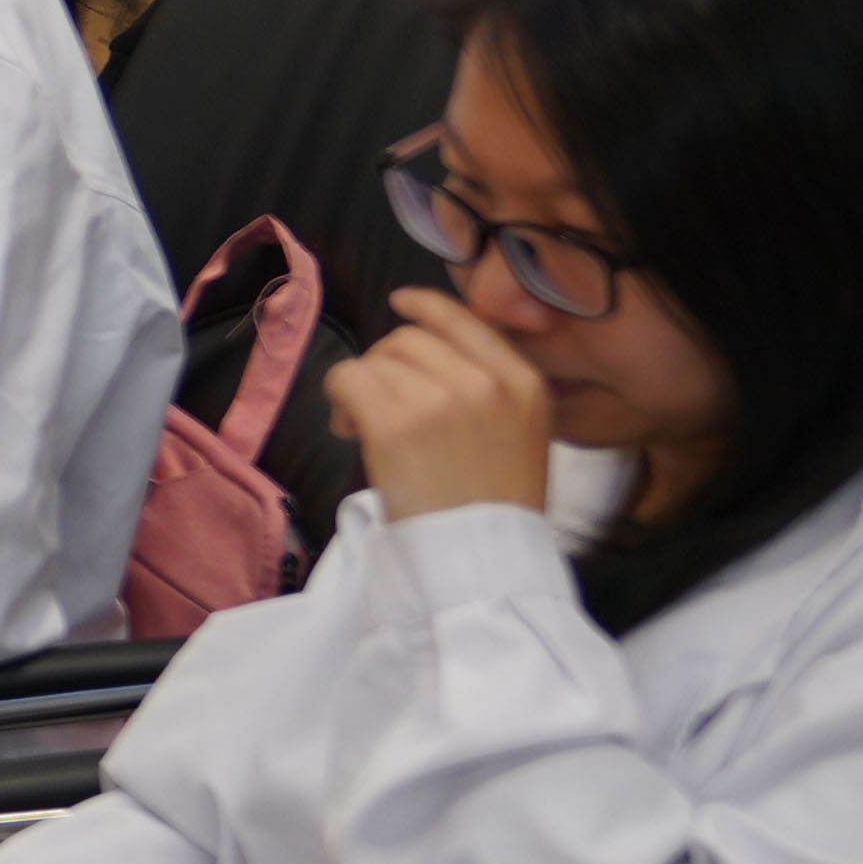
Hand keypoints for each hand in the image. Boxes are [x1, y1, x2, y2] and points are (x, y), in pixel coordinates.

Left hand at [330, 288, 561, 519]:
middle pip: (410, 339)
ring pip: (376, 359)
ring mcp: (441, 400)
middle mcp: (486, 383)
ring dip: (360, 387)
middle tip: (375, 407)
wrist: (483, 561)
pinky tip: (348, 429)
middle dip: (385, 365)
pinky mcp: (395, 423)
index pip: (466, 320)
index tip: (401, 302)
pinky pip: (348, 378)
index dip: (427, 307)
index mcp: (524, 383)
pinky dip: (338, 397)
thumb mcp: (519, 437)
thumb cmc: (495, 510)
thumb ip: (489, 391)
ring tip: (362, 429)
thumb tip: (432, 354)